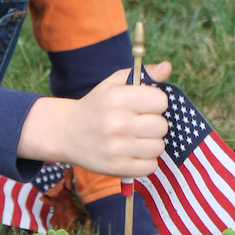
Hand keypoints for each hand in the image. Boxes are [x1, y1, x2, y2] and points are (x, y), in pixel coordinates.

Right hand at [18, 61, 171, 176]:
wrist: (68, 132)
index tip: (143, 105)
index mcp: (119, 99)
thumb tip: (167, 67)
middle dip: (152, 124)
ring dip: (149, 143)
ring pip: (158, 147)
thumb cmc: (97, 106)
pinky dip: (144, 161)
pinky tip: (131, 152)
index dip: (154, 103)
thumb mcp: (114, 84)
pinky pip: (151, 166)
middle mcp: (119, 123)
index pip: (161, 101)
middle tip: (136, 123)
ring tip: (133, 138)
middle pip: (162, 126)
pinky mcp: (118, 168)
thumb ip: (143, 74)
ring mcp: (118, 148)